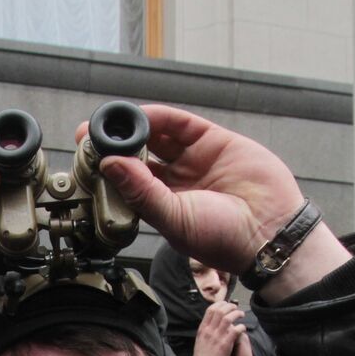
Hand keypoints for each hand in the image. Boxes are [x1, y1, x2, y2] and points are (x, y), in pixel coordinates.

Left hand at [84, 105, 352, 302]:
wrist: (270, 233)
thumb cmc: (224, 239)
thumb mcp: (174, 219)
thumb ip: (141, 191)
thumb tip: (109, 166)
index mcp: (162, 205)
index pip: (127, 181)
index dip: (107, 168)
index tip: (84, 156)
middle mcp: (176, 182)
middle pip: (138, 155)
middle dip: (114, 143)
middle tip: (89, 133)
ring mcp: (194, 160)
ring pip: (158, 136)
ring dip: (134, 128)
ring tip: (112, 122)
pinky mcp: (214, 142)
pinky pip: (182, 124)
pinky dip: (160, 117)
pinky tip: (141, 116)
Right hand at [190, 301, 244, 355]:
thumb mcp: (200, 340)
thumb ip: (206, 331)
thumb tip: (211, 323)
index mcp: (203, 329)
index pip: (210, 310)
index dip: (219, 304)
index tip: (225, 304)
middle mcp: (209, 330)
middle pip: (220, 311)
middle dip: (230, 306)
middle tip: (236, 307)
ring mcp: (217, 336)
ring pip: (228, 318)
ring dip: (236, 313)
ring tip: (242, 314)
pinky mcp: (225, 343)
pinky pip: (235, 330)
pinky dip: (241, 326)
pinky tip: (243, 327)